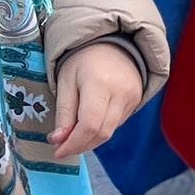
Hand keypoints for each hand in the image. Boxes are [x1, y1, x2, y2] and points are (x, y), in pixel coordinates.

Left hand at [50, 42, 146, 156]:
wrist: (113, 43)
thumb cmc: (83, 60)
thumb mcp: (65, 81)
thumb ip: (64, 112)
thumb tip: (58, 139)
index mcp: (99, 84)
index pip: (89, 125)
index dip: (73, 143)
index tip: (57, 151)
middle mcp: (120, 93)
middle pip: (102, 133)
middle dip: (80, 146)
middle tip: (62, 148)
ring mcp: (133, 97)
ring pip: (111, 131)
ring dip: (90, 140)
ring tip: (73, 137)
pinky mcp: (137, 100)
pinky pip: (117, 123)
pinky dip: (100, 130)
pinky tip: (89, 124)